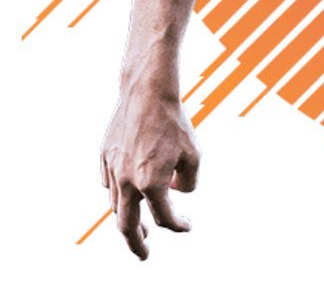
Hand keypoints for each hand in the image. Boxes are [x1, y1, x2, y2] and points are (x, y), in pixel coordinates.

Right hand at [101, 82, 199, 258]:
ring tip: (139, 228)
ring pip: (117, 204)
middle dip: (136, 244)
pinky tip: (128, 194)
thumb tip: (174, 195)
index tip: (187, 226)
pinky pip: (109, 184)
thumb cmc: (174, 122)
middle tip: (144, 255)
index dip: (178, 225)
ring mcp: (112, 170)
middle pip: (127, 226)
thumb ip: (187, 181)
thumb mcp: (194, 153)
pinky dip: (119, 194)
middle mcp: (127, 181)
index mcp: (151, 183)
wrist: (147, 92)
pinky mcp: (104, 158)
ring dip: (128, 218)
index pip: (164, 217)